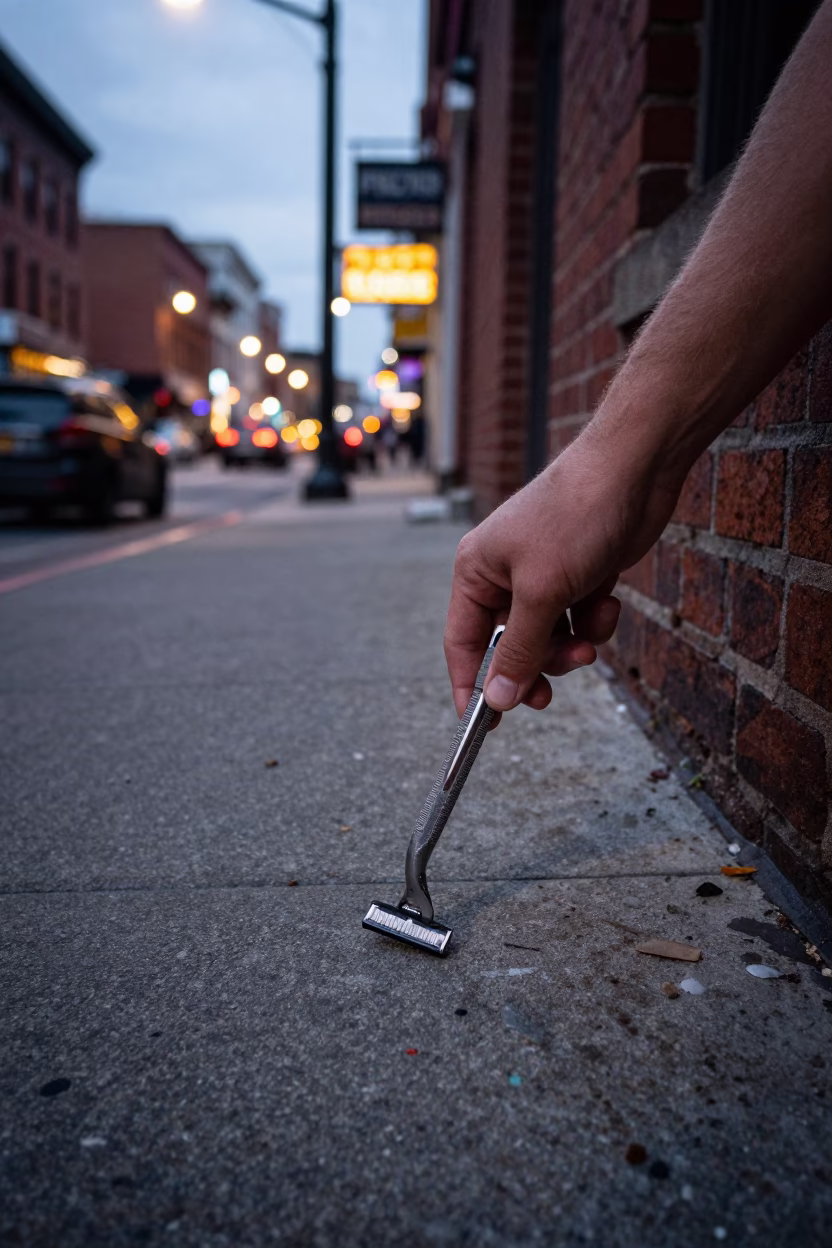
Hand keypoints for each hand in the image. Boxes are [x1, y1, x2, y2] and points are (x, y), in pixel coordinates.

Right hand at [444, 425, 685, 715]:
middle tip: (550, 697)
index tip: (481, 724)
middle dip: (535, 668)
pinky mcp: (579, 575)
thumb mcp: (542, 593)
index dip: (469, 684)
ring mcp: (544, 575)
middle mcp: (504, 574)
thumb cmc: (575, 517)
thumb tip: (496, 699)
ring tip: (592, 638)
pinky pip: (578, 621)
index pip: (462, 642)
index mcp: (476, 572)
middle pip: (509, 647)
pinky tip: (607, 601)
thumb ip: (520, 651)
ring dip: (572, 647)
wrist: (634, 468)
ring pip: (549, 639)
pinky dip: (593, 622)